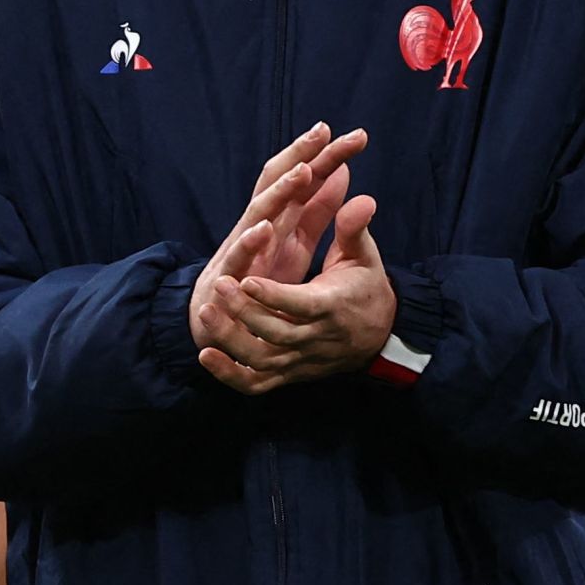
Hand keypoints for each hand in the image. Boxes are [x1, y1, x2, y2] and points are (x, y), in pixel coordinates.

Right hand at [187, 124, 367, 361]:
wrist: (218, 321)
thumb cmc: (260, 278)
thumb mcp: (297, 243)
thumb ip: (317, 210)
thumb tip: (341, 172)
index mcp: (279, 217)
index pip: (302, 180)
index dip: (326, 157)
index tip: (356, 136)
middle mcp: (259, 225)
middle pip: (279, 183)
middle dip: (302, 156)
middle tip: (325, 132)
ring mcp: (241, 248)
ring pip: (258, 211)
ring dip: (278, 191)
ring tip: (303, 170)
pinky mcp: (228, 277)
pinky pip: (237, 257)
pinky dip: (249, 242)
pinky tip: (264, 228)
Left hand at [199, 194, 396, 393]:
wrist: (379, 334)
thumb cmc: (365, 287)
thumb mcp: (364, 257)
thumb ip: (354, 230)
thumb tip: (362, 199)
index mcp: (332, 307)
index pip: (301, 306)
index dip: (274, 296)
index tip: (247, 279)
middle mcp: (314, 338)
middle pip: (276, 334)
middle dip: (245, 312)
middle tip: (219, 285)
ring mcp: (299, 359)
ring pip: (262, 360)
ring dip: (231, 341)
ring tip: (206, 312)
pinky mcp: (289, 373)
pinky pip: (257, 384)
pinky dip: (230, 375)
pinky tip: (206, 356)